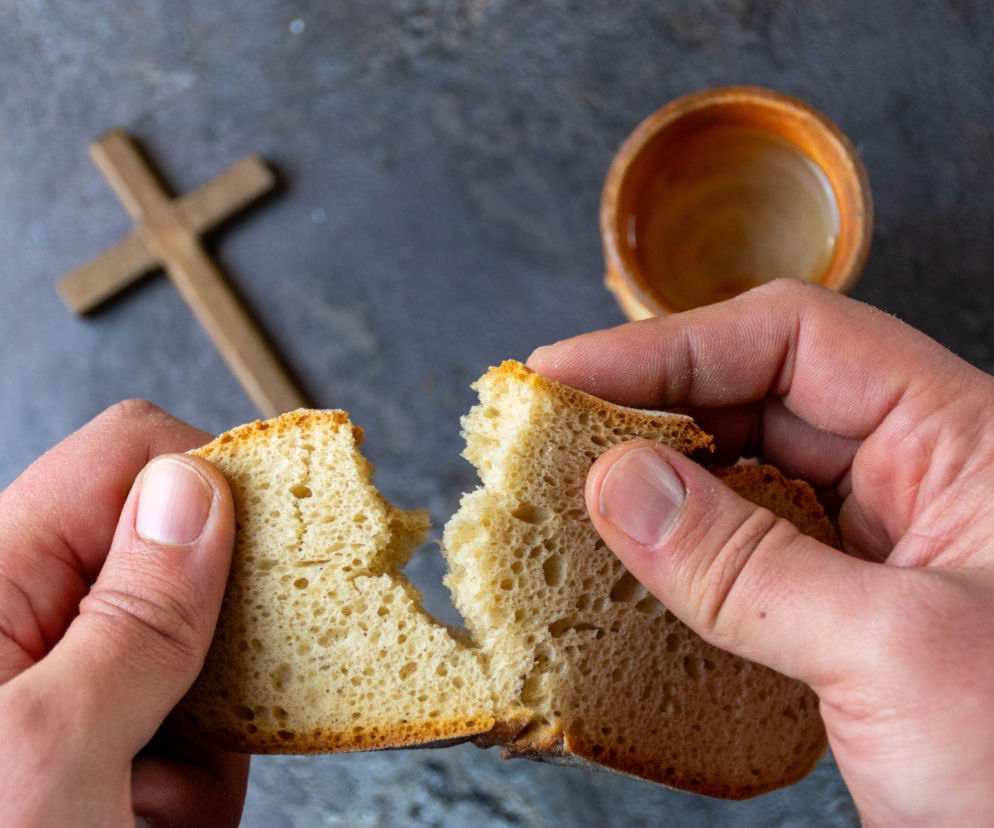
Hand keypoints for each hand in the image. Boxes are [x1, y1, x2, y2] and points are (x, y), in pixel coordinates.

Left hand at [0, 400, 246, 826]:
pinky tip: (148, 827)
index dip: (222, 483)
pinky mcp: (105, 743)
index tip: (293, 546)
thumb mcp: (46, 755)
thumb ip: (134, 615)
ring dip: (210, 741)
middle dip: (227, 643)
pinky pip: (198, 733)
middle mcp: (36, 620)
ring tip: (145, 815)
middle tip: (208, 719)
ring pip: (206, 660)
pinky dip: (196, 791)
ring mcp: (76, 687)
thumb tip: (200, 487)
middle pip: (189, 562)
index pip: (132, 458)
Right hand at [528, 280, 993, 825]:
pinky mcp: (843, 610)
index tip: (568, 372)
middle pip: (757, 398)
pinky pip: (743, 555)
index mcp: (959, 441)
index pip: (797, 341)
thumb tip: (621, 485)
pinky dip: (678, 555)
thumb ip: (749, 567)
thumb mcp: (896, 653)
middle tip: (551, 432)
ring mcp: (876, 545)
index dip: (671, 346)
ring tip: (569, 493)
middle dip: (649, 411)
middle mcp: (915, 478)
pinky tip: (624, 564)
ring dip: (654, 484)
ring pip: (742, 478)